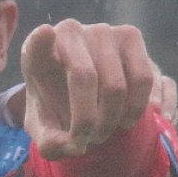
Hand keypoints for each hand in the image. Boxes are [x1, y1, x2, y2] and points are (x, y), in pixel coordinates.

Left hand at [19, 20, 161, 158]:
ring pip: (116, 86)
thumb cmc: (58, 108)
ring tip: (104, 131)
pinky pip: (142, 79)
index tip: (44, 34)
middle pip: (85, 80)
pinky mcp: (130, 35)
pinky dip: (137, 108)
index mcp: (35, 54)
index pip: (37, 43)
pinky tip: (126, 120)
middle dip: (89, 122)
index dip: (40, 42)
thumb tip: (71, 146)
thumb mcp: (47, 130)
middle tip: (91, 140)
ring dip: (113, 121)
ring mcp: (100, 30)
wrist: (84, 91)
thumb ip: (49, 143)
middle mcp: (68, 32)